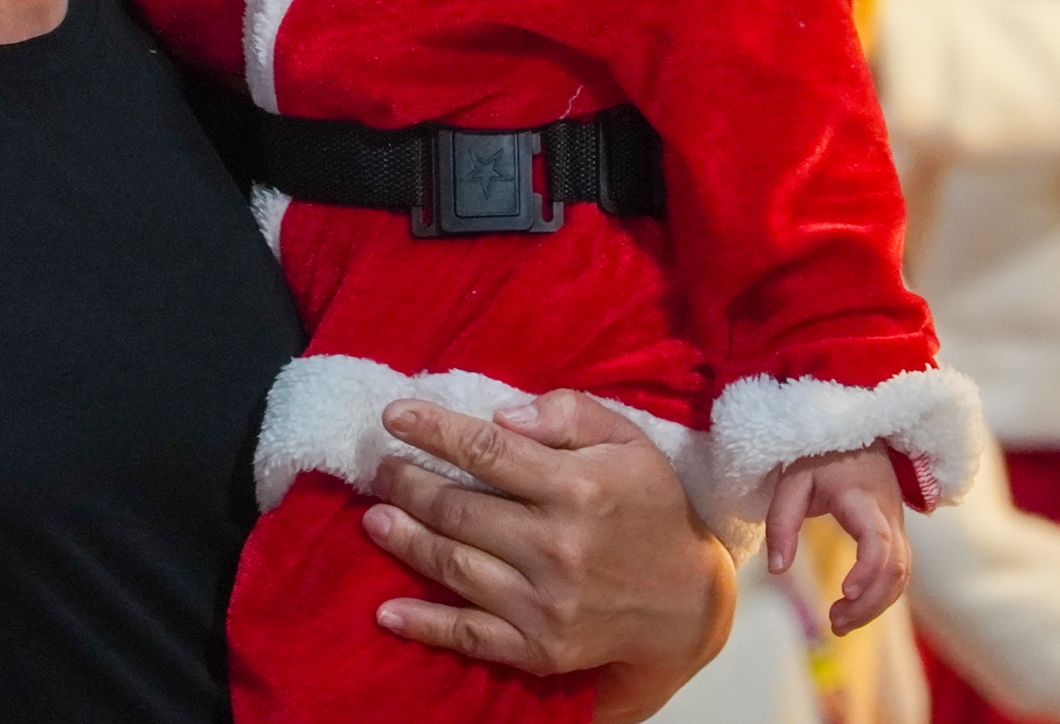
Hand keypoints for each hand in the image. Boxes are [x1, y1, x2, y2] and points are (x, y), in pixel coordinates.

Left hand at [361, 391, 734, 723]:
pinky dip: (424, 625)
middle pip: (460, 509)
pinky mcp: (539, 647)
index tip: (394, 416)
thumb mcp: (629, 443)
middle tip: (379, 469)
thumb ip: (570, 414)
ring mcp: (545, 603)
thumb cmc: (652, 510)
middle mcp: (556, 546)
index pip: (487, 452)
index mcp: (577, 488)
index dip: (434, 431)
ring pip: (455, 566)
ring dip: (406, 540)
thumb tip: (502, 415)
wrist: (685, 603)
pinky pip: (470, 636)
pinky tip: (387, 611)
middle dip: (408, 484)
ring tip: (374, 518)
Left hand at [767, 446, 909, 634]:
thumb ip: (782, 524)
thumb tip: (777, 570)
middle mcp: (889, 515)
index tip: (843, 593)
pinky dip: (880, 595)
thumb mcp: (791, 482)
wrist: (853, 436)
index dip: (867, 571)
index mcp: (863, 498)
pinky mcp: (895, 534)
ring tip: (838, 623)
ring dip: (875, 605)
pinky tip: (853, 607)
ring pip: (902, 574)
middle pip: (896, 568)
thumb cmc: (819, 457)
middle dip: (869, 603)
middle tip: (834, 624)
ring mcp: (897, 525)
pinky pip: (898, 571)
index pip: (878, 541)